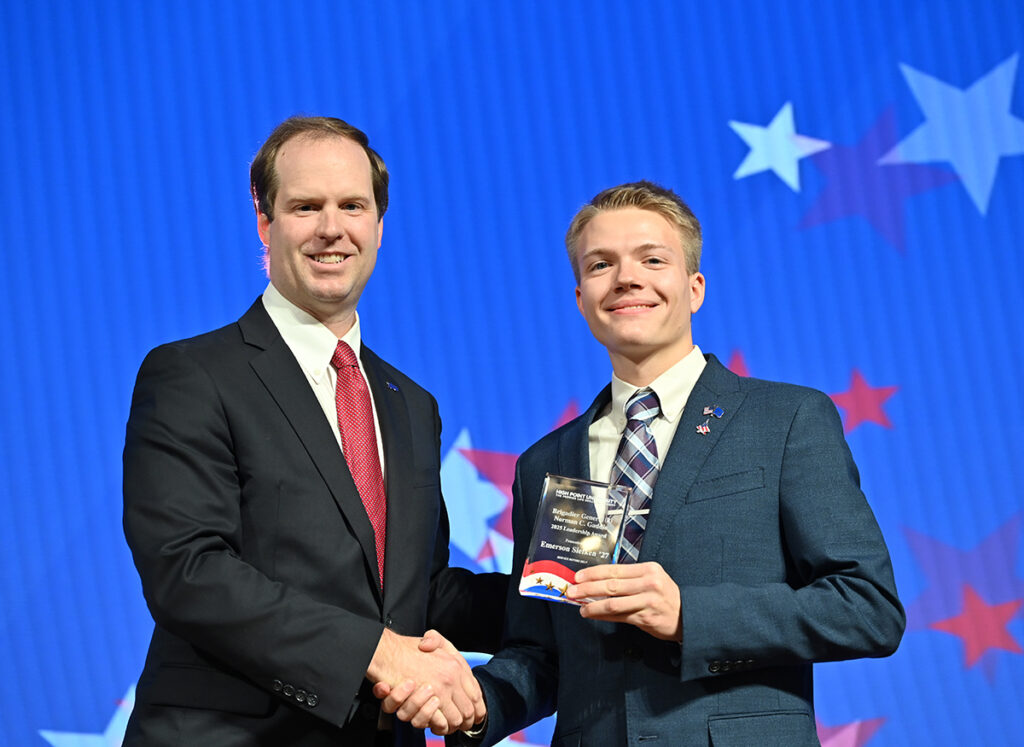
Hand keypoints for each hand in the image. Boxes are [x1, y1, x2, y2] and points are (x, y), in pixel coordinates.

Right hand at [368, 629, 483, 734]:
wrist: (387, 653)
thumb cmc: (407, 648)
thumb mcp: (432, 639)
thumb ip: (439, 641)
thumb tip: (442, 653)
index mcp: (457, 666)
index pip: (476, 694)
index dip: (477, 709)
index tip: (474, 716)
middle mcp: (451, 679)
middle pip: (468, 711)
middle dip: (465, 722)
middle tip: (460, 724)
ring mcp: (439, 692)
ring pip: (454, 720)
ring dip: (450, 725)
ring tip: (446, 725)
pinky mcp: (426, 703)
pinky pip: (439, 723)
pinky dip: (437, 725)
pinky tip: (434, 722)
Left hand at [567, 562, 681, 641]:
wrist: (688, 617)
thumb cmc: (665, 597)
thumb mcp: (652, 580)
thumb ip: (628, 580)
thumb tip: (598, 583)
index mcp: (648, 569)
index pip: (614, 570)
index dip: (593, 573)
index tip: (578, 576)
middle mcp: (648, 583)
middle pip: (610, 585)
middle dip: (587, 588)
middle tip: (572, 591)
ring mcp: (648, 601)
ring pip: (613, 602)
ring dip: (593, 606)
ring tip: (581, 608)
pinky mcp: (646, 618)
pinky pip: (619, 616)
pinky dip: (603, 616)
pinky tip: (594, 615)